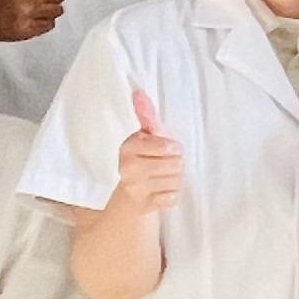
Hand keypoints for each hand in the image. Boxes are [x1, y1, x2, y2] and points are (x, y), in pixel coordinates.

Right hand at [114, 88, 185, 213]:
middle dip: (174, 164)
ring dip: (173, 180)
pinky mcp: (143, 206)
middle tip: (162, 165)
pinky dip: (170, 195)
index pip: (170, 146)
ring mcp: (135, 188)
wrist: (122, 197)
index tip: (163, 150)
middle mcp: (128, 167)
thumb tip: (138, 92)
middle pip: (177, 164)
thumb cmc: (138, 160)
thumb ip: (145, 115)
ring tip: (160, 178)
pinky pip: (173, 197)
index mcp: (128, 147)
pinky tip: (158, 191)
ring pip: (177, 180)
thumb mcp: (142, 136)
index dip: (172, 148)